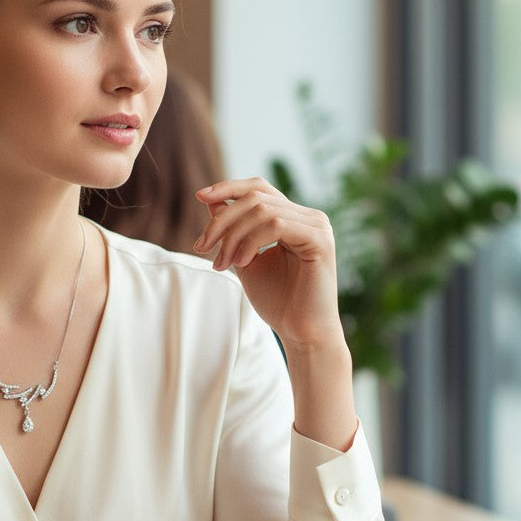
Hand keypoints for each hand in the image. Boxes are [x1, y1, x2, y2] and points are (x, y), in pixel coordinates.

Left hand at [194, 177, 343, 351]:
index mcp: (293, 218)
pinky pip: (277, 225)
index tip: (199, 197)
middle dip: (222, 220)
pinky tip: (242, 262)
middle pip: (255, 197)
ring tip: (223, 263)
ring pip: (262, 210)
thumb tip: (211, 202)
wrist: (301, 333)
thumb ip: (232, 232)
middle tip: (202, 247)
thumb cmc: (277, 301)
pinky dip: (252, 241)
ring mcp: (317, 226)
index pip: (258, 188)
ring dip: (233, 236)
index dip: (228, 188)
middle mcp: (308, 216)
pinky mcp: (320, 240)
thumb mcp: (245, 259)